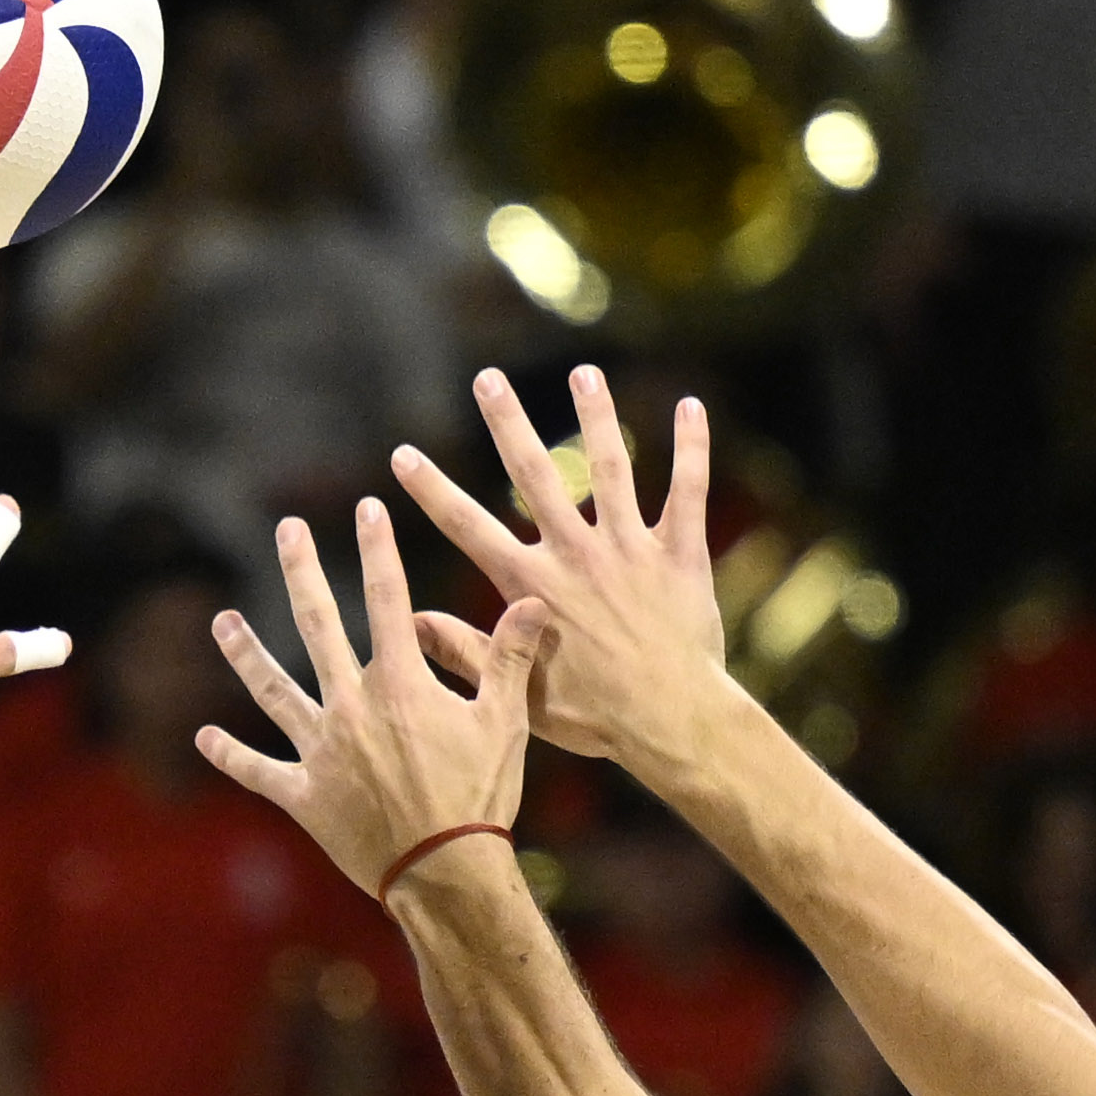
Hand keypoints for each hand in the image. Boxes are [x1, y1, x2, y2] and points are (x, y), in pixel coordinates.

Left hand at [197, 498, 541, 897]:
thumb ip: (509, 658)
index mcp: (401, 684)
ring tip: (221, 621)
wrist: (446, 875)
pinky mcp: (303, 795)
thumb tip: (533, 601)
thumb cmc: (481, 799)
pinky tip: (202, 737)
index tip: (368, 507)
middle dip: (302, 571)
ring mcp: (321, 750)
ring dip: (245, 653)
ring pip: (274, 690)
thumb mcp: (506, 723)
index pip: (389, 598)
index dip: (378, 549)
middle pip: (319, 624)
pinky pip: (259, 770)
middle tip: (287, 529)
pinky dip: (231, 754)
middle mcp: (352, 706)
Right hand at [389, 366, 728, 769]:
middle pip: (535, 476)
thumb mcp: (518, 695)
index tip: (404, 455)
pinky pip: (687, 490)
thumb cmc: (595, 719)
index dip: (433, 491)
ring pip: (611, 468)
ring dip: (595, 416)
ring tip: (584, 373)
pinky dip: (690, 447)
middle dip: (508, 423)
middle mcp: (577, 554)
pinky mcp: (680, 554)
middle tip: (488, 378)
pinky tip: (691, 406)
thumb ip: (466, 652)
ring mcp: (631, 549)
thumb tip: (411, 621)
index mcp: (532, 587)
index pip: (469, 528)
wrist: (673, 722)